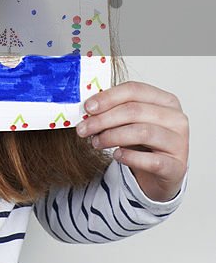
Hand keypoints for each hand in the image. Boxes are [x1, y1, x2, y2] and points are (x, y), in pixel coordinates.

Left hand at [76, 80, 188, 201]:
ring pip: (142, 132)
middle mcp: (176, 118)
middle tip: (83, 129)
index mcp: (165, 100)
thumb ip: (114, 111)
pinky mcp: (176, 166)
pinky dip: (129, 157)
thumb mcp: (130, 121)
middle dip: (104, 119)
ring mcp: (179, 142)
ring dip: (112, 137)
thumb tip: (87, 109)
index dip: (108, 97)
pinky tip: (116, 156)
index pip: (134, 90)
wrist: (161, 172)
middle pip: (135, 111)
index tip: (87, 107)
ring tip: (96, 142)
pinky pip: (151, 160)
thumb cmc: (144, 141)